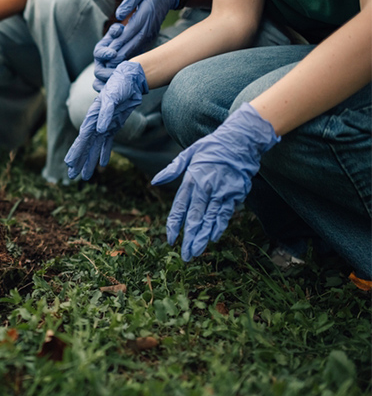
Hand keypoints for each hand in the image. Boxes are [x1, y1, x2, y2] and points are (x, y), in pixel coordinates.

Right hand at [66, 61, 147, 179]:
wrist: (130, 79)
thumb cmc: (119, 85)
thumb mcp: (113, 97)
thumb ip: (105, 113)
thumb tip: (99, 130)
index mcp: (93, 117)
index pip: (83, 138)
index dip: (77, 151)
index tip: (70, 164)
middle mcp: (96, 123)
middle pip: (86, 146)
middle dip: (80, 161)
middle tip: (72, 176)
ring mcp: (104, 125)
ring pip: (95, 147)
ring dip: (90, 161)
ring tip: (85, 176)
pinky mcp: (113, 125)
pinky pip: (107, 142)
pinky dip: (104, 152)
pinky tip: (103, 163)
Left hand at [92, 0, 181, 89]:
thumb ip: (129, 2)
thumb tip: (118, 15)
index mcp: (144, 18)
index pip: (128, 34)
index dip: (118, 45)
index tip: (107, 53)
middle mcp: (148, 28)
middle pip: (132, 46)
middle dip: (119, 56)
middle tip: (107, 65)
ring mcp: (151, 33)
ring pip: (137, 50)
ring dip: (125, 58)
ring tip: (112, 66)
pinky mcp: (151, 35)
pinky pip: (141, 48)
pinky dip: (132, 55)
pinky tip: (123, 61)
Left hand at [151, 103, 279, 260]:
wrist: (240, 140)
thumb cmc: (212, 147)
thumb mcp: (188, 153)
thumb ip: (172, 169)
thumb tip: (154, 181)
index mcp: (191, 179)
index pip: (180, 207)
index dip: (174, 225)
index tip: (170, 240)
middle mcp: (205, 188)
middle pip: (195, 218)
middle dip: (189, 238)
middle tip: (185, 255)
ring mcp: (221, 192)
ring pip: (210, 219)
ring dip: (203, 237)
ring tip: (197, 252)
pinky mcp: (236, 193)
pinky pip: (226, 213)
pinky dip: (220, 226)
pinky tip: (214, 238)